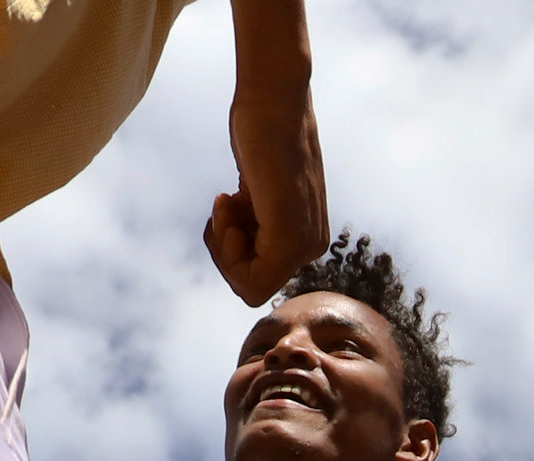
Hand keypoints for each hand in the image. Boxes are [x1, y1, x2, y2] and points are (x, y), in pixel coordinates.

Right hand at [204, 60, 325, 302]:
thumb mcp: (257, 189)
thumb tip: (243, 240)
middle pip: (250, 286)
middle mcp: (311, 247)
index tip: (227, 209)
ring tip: (227, 199)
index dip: (229, 253)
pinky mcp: (288, 236)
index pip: (258, 281)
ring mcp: (302, 244)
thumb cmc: (262, 134)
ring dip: (222, 243)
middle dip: (224, 251)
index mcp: (308, 239)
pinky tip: (226, 198)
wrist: (273, 100)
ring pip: (246, 285)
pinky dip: (223, 242)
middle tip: (225, 206)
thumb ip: (256, 219)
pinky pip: (248, 277)